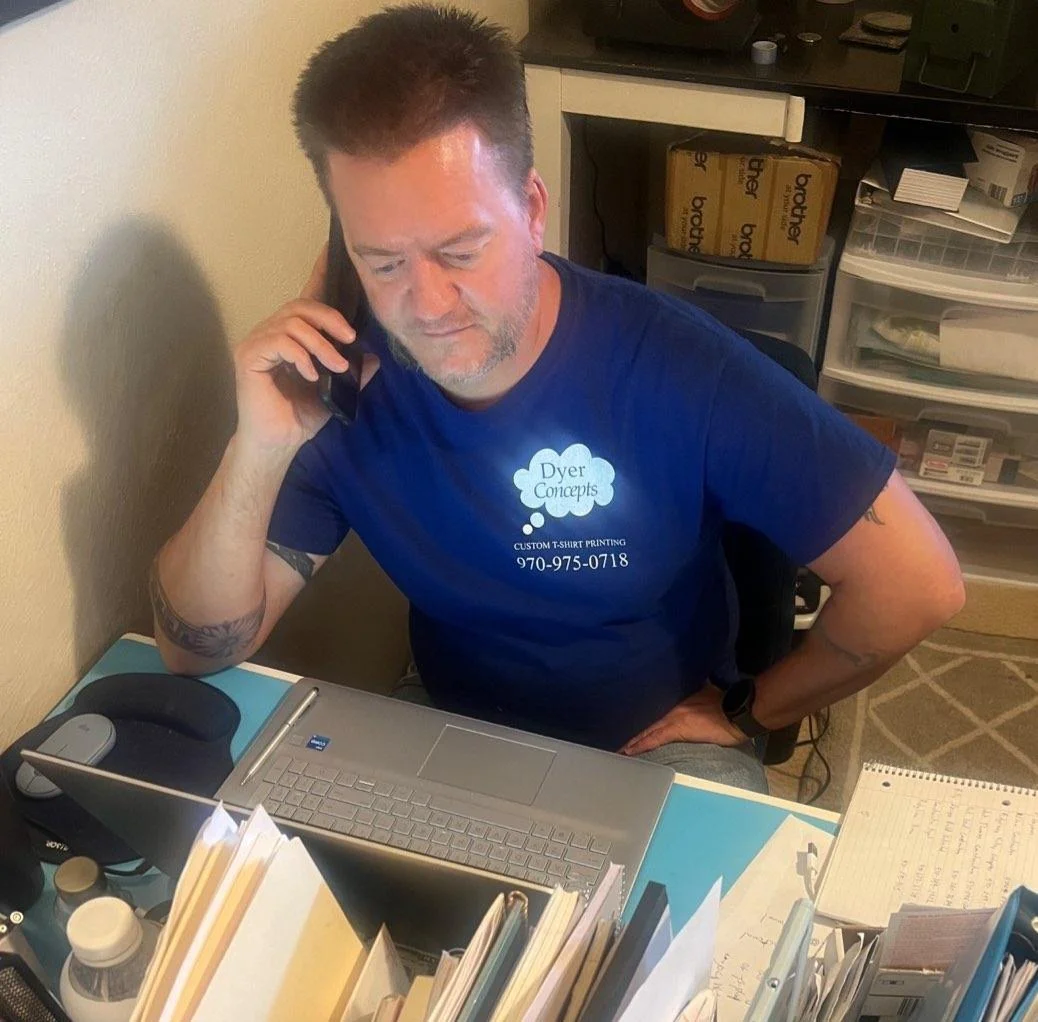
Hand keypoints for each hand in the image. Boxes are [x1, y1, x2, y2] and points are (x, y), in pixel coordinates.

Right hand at [232, 247, 379, 451]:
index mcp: (292, 335)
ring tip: (336, 367)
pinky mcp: (249, 356)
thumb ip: (354, 372)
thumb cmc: (302, 416)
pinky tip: (310, 374)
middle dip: (330, 318)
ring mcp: (257, 342)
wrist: (280, 443)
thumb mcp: (337, 391)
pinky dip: (300, 355)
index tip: (332, 247)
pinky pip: (279, 341)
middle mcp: (271, 332)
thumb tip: (376, 357)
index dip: (319, 272)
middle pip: (301, 304)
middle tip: (350, 340)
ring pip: (293, 322)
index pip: (307, 297)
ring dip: (321, 343)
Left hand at [619, 685, 745, 755]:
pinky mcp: (677, 729)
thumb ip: (697, 690)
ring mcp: (673, 717)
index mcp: (678, 699)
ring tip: (617, 745)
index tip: (625, 721)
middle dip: (631, 728)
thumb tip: (697, 686)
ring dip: (631, 738)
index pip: (653, 709)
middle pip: (646, 719)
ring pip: (646, 729)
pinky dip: (641, 745)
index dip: (639, 716)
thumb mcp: (708, 691)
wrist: (738, 712)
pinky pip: (654, 739)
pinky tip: (629, 751)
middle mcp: (672, 707)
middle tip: (613, 734)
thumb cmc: (727, 704)